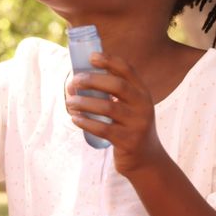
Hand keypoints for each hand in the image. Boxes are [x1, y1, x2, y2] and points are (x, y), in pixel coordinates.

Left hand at [66, 53, 166, 175]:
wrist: (146, 159)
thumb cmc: (130, 126)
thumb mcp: (132, 106)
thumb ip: (117, 92)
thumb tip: (84, 74)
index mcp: (142, 92)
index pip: (128, 70)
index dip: (109, 60)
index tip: (91, 57)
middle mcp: (143, 105)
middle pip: (117, 86)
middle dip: (92, 80)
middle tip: (74, 82)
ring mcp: (137, 124)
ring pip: (108, 108)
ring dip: (84, 103)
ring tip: (70, 102)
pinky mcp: (128, 141)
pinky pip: (103, 129)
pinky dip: (86, 122)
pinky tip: (75, 119)